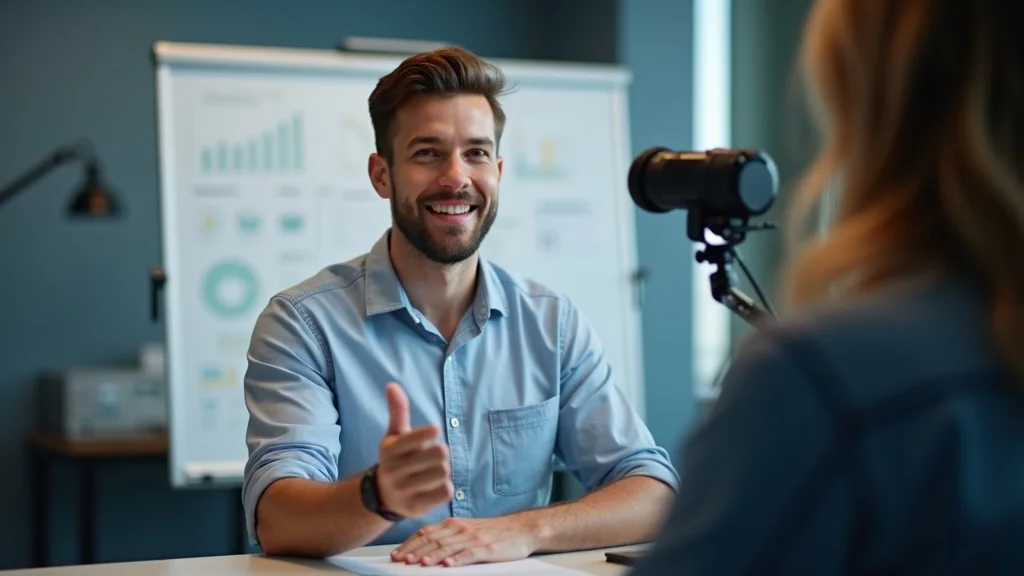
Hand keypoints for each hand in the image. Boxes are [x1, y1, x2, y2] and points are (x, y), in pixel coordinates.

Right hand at [376, 383, 452, 517]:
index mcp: (390, 449)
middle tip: (433, 457)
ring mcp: (404, 490)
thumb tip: (392, 385)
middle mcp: (394, 471)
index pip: (417, 437)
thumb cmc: (396, 459)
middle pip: (439, 454)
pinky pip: (445, 492)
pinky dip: (445, 487)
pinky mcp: (415, 508)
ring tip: (432, 472)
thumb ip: (397, 411)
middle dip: (441, 453)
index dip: (430, 433)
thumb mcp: (394, 435)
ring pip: (444, 472)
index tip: (434, 431)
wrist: (382, 495)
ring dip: (443, 470)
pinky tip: (433, 486)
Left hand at [390, 517, 537, 567]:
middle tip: (401, 560)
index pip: (426, 532)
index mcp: (454, 523)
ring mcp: (474, 538)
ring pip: (447, 547)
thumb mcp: (467, 529)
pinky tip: (447, 565)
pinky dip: (457, 559)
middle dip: (414, 551)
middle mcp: (461, 528)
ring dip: (432, 555)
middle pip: (433, 540)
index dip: (410, 543)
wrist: (521, 529)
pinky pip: (469, 554)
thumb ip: (448, 535)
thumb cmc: (493, 531)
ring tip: (419, 563)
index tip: (397, 554)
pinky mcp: (487, 548)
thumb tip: (425, 547)